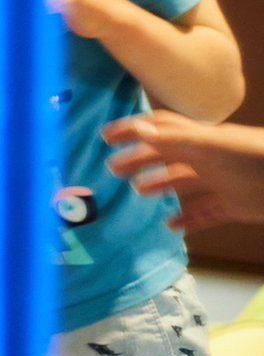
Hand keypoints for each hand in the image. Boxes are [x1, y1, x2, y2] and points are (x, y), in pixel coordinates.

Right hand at [103, 111, 263, 230]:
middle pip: (166, 155)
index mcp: (200, 139)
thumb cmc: (256, 159)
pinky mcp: (234, 205)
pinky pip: (205, 213)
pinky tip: (172, 227)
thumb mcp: (215, 147)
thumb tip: (138, 130)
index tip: (106, 137)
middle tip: (114, 169)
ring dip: (160, 185)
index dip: (132, 129)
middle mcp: (207, 157)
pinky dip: (188, 219)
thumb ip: (177, 140)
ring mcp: (221, 181)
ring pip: (183, 182)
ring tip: (138, 192)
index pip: (159, 128)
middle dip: (139, 159)